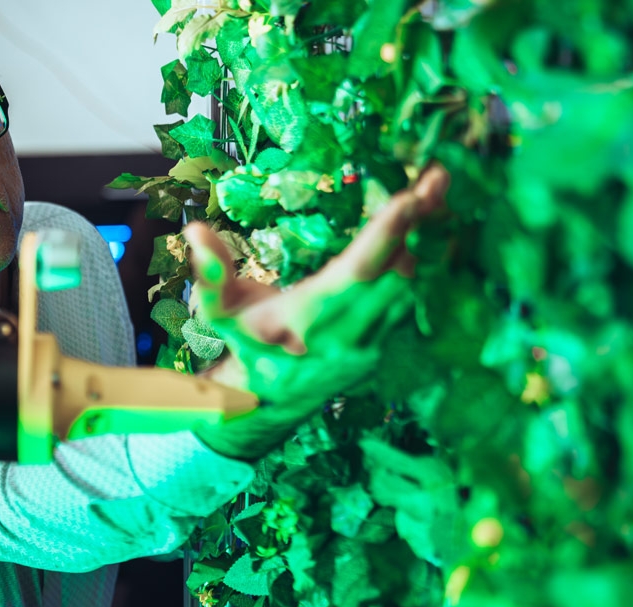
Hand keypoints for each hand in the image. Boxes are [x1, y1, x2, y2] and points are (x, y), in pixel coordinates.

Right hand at [189, 164, 449, 459]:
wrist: (266, 402)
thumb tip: (196, 231)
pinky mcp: (381, 348)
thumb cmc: (243, 346)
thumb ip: (211, 273)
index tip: (413, 196)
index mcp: (310, 318)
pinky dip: (415, 265)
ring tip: (434, 195)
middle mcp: (348, 334)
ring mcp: (370, 344)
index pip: (359, 271)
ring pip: (410, 287)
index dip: (388, 233)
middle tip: (436, 178)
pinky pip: (407, 302)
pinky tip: (422, 234)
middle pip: (399, 273)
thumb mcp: (218, 313)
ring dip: (422, 241)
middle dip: (419, 224)